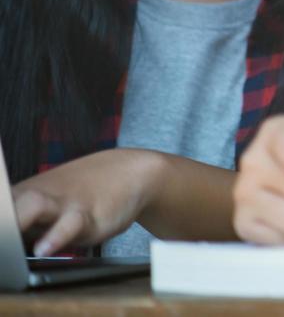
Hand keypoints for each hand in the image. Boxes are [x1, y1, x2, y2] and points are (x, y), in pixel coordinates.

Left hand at [13, 148, 164, 254]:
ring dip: (18, 220)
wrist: (136, 170)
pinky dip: (56, 237)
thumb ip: (22, 216)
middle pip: (6, 203)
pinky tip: (46, 248)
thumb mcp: (46, 199)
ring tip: (9, 235)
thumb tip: (1, 236)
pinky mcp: (86, 217)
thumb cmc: (85, 189)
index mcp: (20, 193)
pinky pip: (69, 226)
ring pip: (31, 207)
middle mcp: (36, 196)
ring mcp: (62, 204)